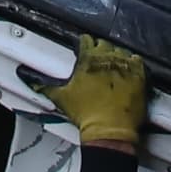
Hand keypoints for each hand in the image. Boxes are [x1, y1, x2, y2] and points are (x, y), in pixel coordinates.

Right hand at [39, 34, 147, 151]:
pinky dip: (134, 62)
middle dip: (100, 48)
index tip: (83, 46)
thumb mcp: (62, 98)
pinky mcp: (138, 76)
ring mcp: (124, 67)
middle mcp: (107, 59)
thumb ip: (44, 86)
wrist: (110, 131)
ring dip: (116, 55)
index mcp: (88, 60)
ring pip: (121, 50)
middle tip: (97, 58)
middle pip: (104, 43)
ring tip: (113, 64)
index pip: (86, 40)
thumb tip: (31, 82)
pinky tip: (130, 68)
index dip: (84, 43)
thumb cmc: (87, 115)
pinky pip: (138, 60)